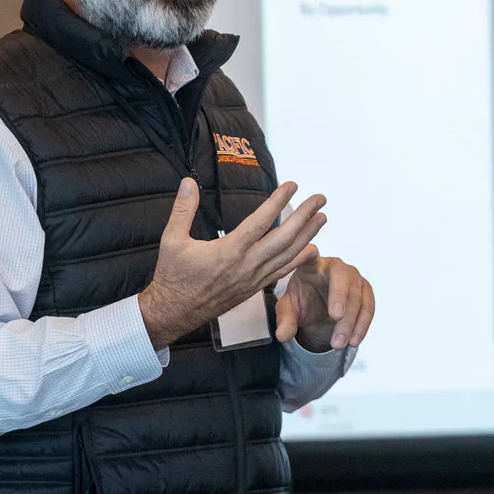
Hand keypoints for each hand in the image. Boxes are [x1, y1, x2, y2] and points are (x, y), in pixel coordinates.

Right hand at [139, 178, 327, 351]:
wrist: (174, 311)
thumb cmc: (173, 276)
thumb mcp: (172, 240)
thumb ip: (182, 209)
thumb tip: (188, 182)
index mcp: (228, 251)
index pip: (260, 222)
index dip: (278, 202)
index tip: (292, 185)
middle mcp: (246, 265)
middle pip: (283, 238)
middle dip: (304, 216)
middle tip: (320, 198)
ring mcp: (252, 279)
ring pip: (287, 256)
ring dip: (308, 235)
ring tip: (322, 218)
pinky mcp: (253, 289)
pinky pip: (281, 273)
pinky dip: (298, 260)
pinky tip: (312, 249)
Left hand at [274, 252, 374, 351]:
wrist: (321, 308)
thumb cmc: (303, 299)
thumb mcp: (290, 310)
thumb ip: (285, 320)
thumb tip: (282, 335)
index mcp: (311, 264)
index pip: (310, 254)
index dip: (309, 253)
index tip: (310, 254)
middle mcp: (334, 266)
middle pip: (341, 276)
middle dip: (340, 296)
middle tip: (335, 318)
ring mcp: (353, 277)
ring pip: (357, 295)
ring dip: (350, 321)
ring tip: (338, 343)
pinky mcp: (365, 290)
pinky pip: (368, 307)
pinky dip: (361, 325)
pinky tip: (353, 341)